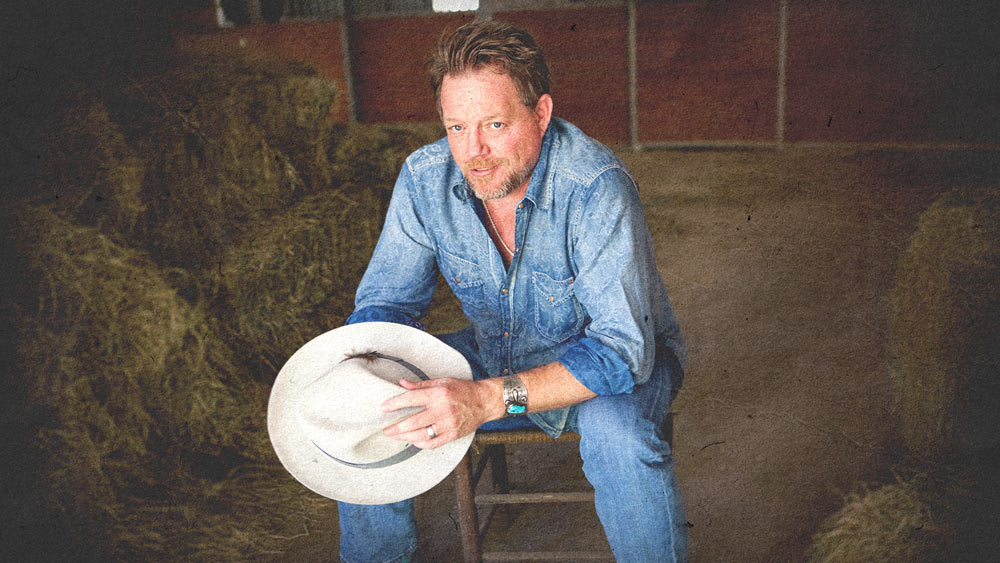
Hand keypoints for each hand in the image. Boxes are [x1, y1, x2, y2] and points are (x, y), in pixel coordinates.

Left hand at [381, 377, 501, 448]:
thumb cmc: (463, 390)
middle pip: (413, 422)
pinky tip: (414, 440)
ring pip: (422, 435)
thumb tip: (402, 384)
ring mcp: (448, 424)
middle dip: (396, 427)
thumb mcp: (442, 382)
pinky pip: (433, 444)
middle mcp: (443, 410)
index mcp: (439, 394)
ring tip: (396, 436)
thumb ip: (421, 385)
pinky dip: (421, 444)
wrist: (484, 402)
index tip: (384, 408)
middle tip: (387, 429)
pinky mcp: (453, 435)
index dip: (395, 404)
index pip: (411, 399)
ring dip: (406, 437)